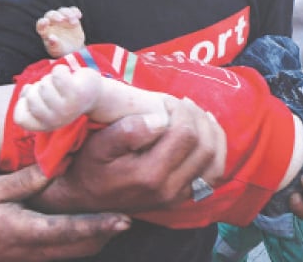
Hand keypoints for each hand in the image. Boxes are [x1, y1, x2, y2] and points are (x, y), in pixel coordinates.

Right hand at [0, 165, 129, 261]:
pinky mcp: (36, 260)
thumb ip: (25, 180)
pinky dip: (84, 241)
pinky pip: (67, 254)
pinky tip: (91, 226)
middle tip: (127, 214)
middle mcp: (37, 250)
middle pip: (83, 246)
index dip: (98, 225)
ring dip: (98, 238)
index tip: (122, 219)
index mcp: (26, 230)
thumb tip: (56, 164)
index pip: (69, 230)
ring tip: (115, 218)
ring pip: (79, 253)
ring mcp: (37, 259)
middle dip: (107, 232)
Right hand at [15, 65, 101, 130]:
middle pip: (31, 97)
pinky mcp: (76, 94)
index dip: (23, 102)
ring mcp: (66, 109)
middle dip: (38, 86)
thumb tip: (26, 91)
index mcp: (46, 125)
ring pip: (44, 84)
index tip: (35, 95)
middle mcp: (56, 121)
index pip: (21, 118)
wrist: (94, 94)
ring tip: (61, 83)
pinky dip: (60, 69)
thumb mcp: (44, 101)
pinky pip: (57, 74)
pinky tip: (69, 75)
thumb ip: (30, 98)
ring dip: (50, 78)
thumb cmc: (63, 95)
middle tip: (52, 88)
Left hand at [36, 6, 84, 57]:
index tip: (46, 22)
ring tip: (74, 23)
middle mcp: (52, 23)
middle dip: (56, 16)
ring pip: (62, 11)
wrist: (73, 49)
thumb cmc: (61, 50)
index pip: (40, 24)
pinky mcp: (71, 17)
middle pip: (51, 14)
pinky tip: (79, 16)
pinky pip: (72, 10)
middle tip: (62, 19)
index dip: (42, 23)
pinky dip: (75, 12)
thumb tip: (51, 38)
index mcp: (45, 31)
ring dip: (68, 14)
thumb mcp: (57, 50)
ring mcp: (62, 18)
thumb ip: (53, 44)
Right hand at [39, 97, 221, 212]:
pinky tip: (206, 135)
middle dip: (198, 118)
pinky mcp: (180, 198)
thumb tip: (159, 119)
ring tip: (199, 115)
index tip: (167, 101)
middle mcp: (170, 189)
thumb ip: (128, 131)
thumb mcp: (99, 145)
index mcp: (150, 174)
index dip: (182, 112)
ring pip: (215, 163)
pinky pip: (212, 176)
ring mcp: (177, 196)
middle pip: (204, 147)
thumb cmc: (91, 168)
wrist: (86, 200)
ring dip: (213, 134)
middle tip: (183, 103)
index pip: (185, 135)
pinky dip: (215, 152)